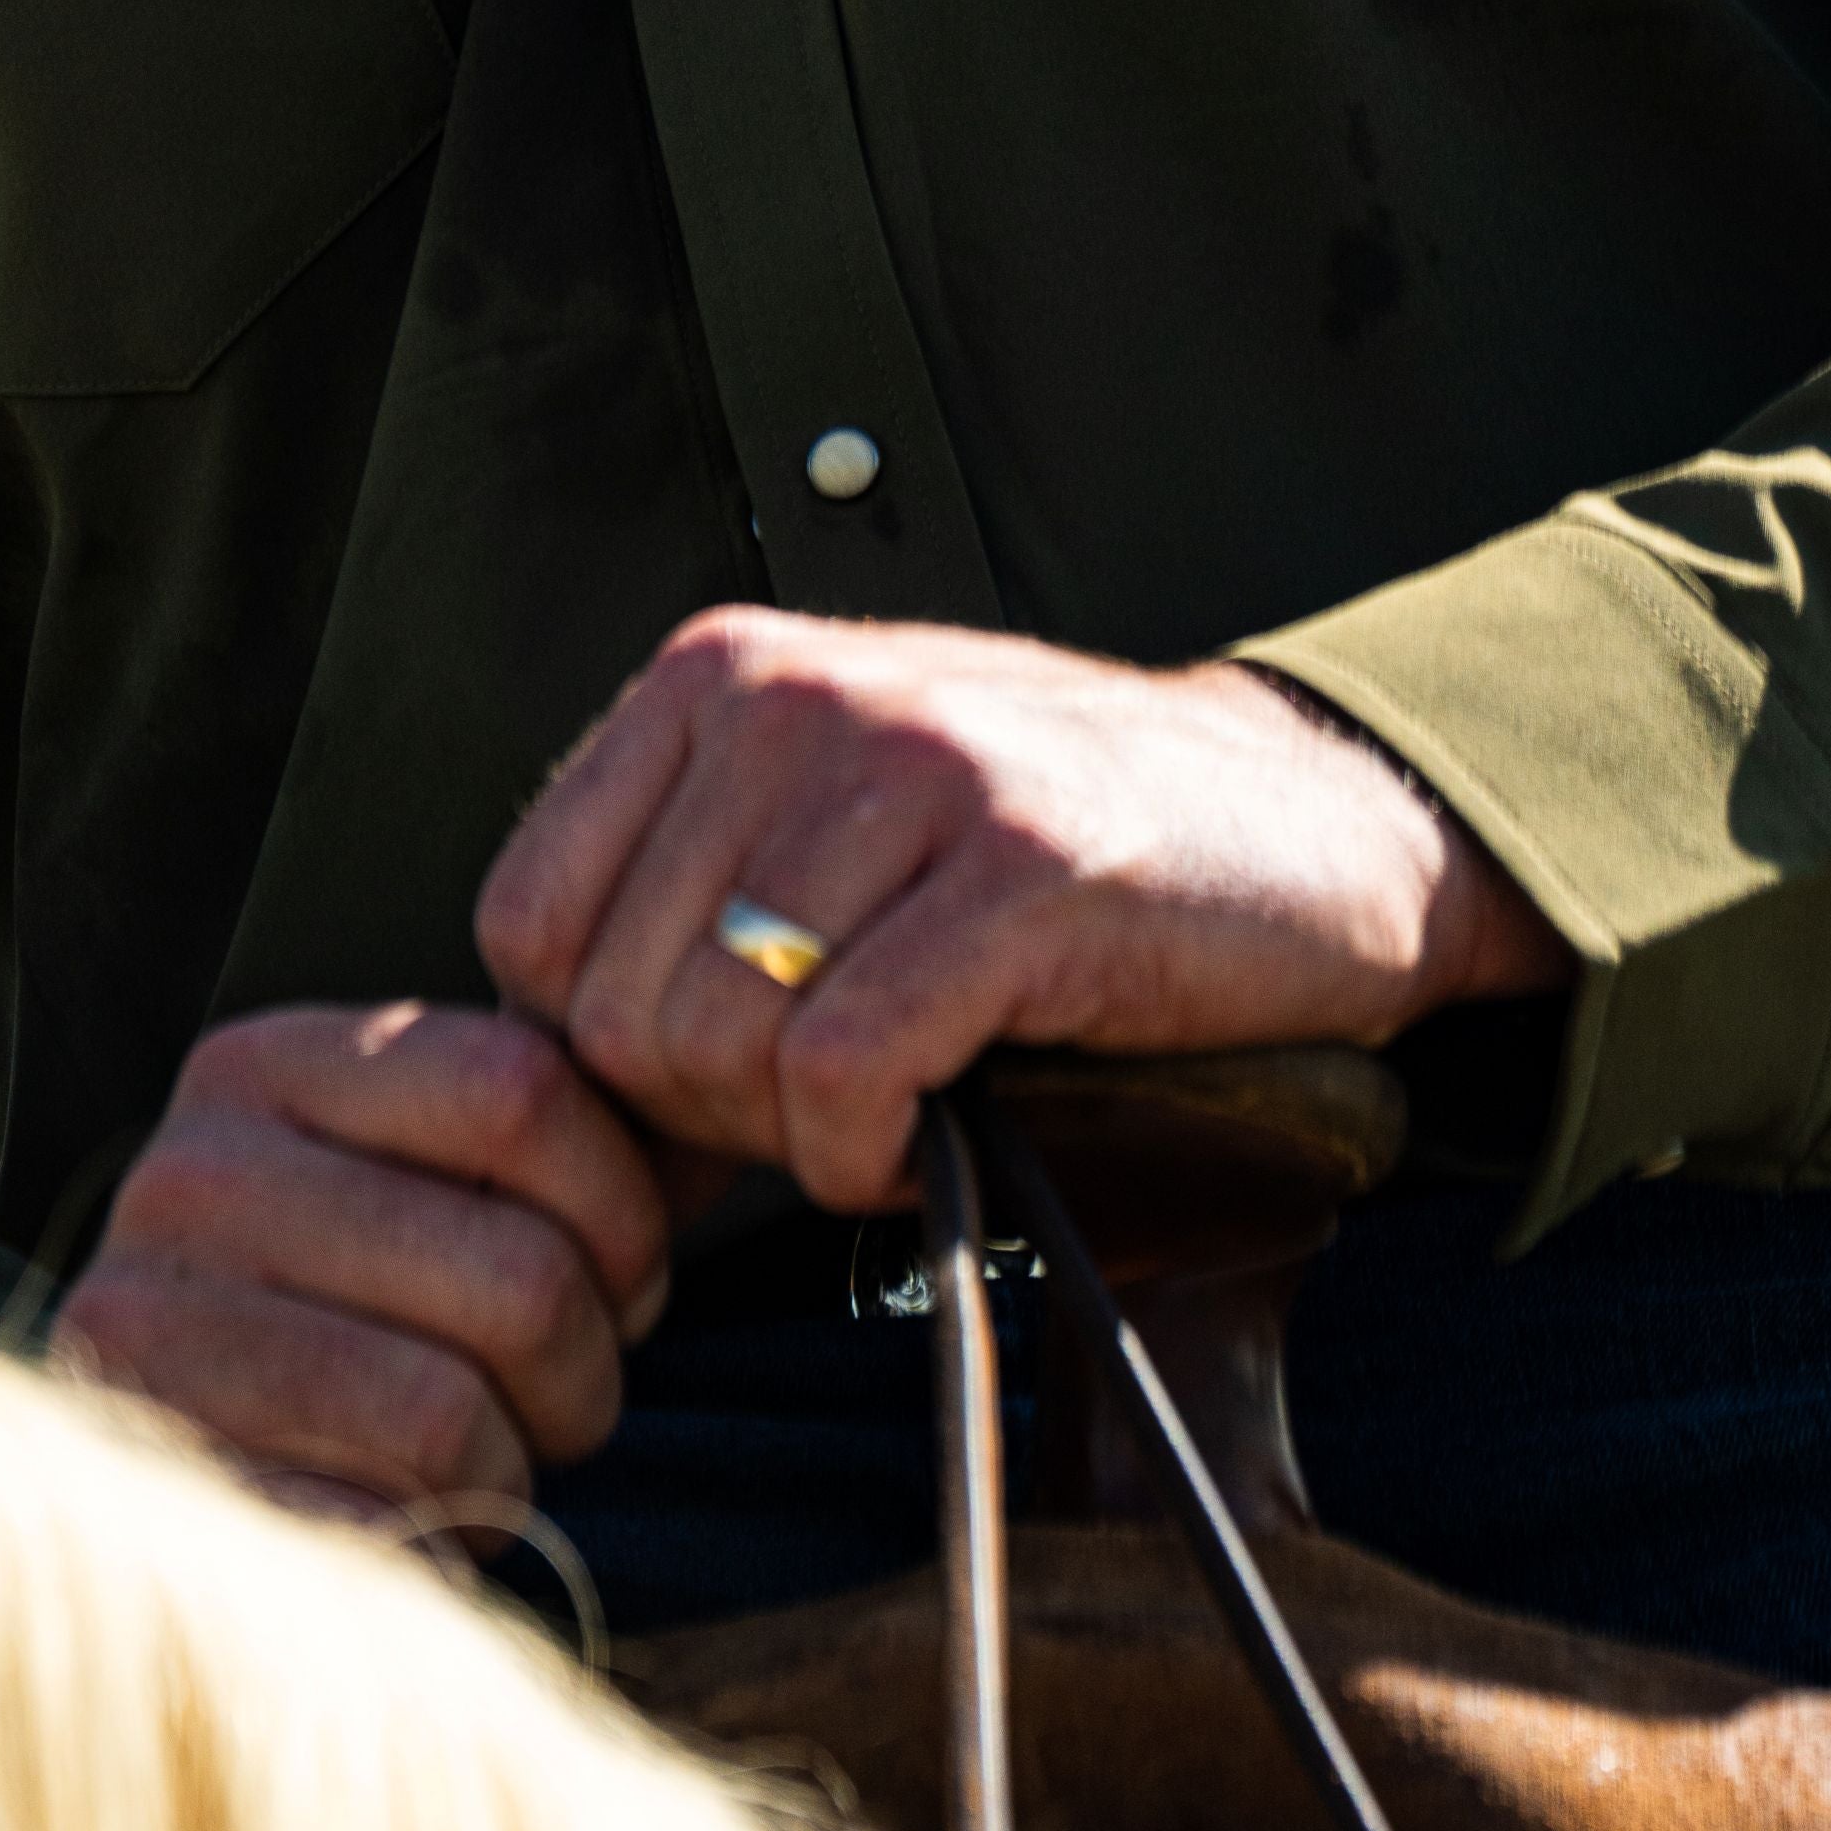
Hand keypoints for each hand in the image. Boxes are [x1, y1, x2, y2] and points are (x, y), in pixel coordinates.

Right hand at [48, 995, 690, 1531]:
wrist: (185, 1514)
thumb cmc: (353, 1320)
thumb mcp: (425, 1180)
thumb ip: (547, 1132)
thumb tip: (713, 1104)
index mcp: (262, 1068)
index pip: (520, 1086)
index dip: (621, 1203)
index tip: (620, 1274)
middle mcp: (187, 1181)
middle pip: (518, 1271)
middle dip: (583, 1365)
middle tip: (554, 1395)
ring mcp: (152, 1341)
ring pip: (453, 1413)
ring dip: (509, 1464)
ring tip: (473, 1456)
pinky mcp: (165, 1497)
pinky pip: (376, 1532)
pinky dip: (431, 1545)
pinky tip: (402, 1520)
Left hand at [473, 612, 1563, 1214]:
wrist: (1303, 818)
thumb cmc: (1044, 851)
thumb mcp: (828, 818)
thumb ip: (680, 905)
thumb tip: (537, 1096)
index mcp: (718, 675)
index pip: (527, 924)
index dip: (601, 1057)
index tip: (711, 1091)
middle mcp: (793, 698)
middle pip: (616, 1013)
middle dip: (704, 1117)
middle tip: (821, 1107)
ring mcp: (912, 776)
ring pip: (718, 1049)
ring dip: (793, 1140)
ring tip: (885, 1105)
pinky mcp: (1021, 875)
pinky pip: (845, 1075)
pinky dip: (868, 1155)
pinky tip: (927, 1136)